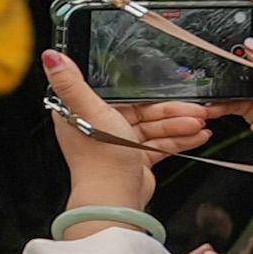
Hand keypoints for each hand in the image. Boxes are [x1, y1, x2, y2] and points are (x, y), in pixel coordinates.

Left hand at [40, 49, 208, 211]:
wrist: (115, 197)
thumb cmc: (99, 157)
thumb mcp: (88, 110)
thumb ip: (72, 83)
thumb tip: (51, 56)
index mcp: (84, 112)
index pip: (119, 93)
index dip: (146, 91)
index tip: (171, 88)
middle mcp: (100, 126)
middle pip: (141, 110)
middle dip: (171, 110)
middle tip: (197, 109)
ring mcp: (119, 143)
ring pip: (153, 127)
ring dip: (179, 125)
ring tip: (201, 123)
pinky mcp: (134, 158)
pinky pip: (159, 144)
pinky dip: (179, 140)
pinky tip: (198, 136)